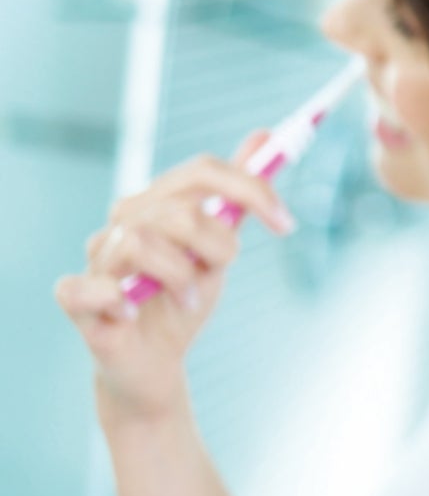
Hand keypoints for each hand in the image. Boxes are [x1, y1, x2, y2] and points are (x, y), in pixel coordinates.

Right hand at [54, 133, 294, 425]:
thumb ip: (237, 197)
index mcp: (159, 201)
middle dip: (217, 244)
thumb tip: (263, 133)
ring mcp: (96, 256)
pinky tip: (133, 313)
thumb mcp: (221, 247)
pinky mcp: (75, 295)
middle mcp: (123, 219)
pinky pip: (93, 285)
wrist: (156, 361)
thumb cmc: (185, 298)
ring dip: (180, 277)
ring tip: (187, 297)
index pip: (202, 171)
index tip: (287, 223)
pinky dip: (120, 300)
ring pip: (142, 242)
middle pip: (180, 209)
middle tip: (221, 270)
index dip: (250, 190)